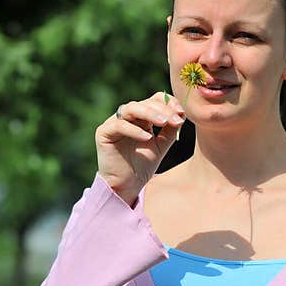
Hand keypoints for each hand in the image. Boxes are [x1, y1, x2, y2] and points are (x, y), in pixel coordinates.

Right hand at [96, 91, 186, 206]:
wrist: (127, 185)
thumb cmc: (142, 166)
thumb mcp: (161, 145)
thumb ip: (170, 130)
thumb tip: (181, 114)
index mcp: (141, 117)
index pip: (154, 100)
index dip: (168, 103)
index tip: (181, 112)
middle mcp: (127, 117)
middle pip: (145, 103)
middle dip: (162, 110)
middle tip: (176, 119)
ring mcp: (114, 122)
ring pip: (131, 109)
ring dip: (149, 113)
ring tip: (163, 122)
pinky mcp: (103, 132)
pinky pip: (119, 125)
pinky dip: (134, 130)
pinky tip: (147, 138)